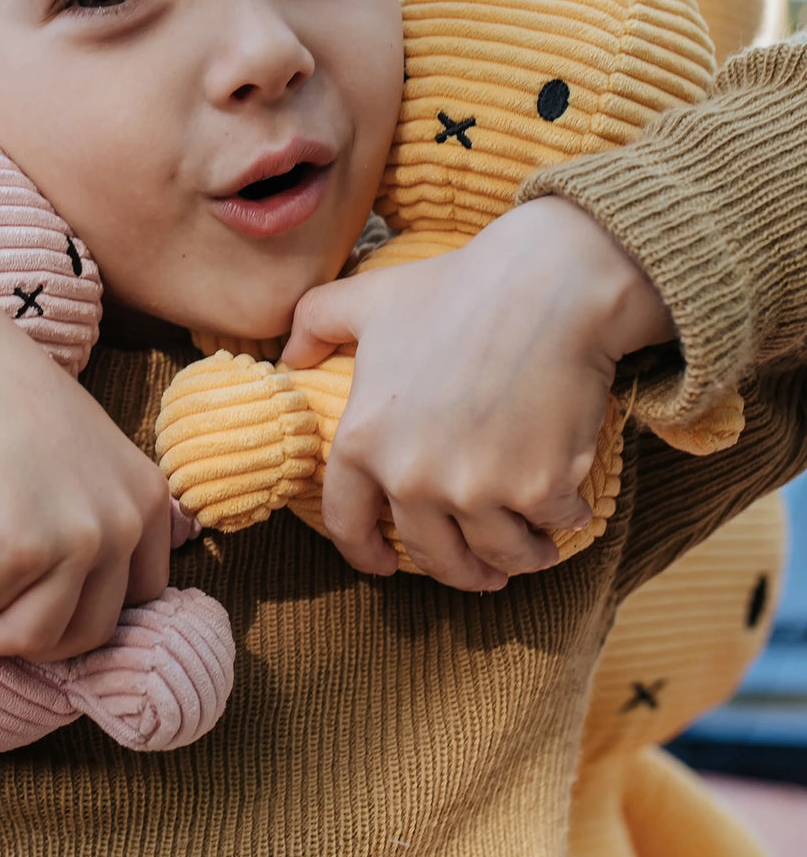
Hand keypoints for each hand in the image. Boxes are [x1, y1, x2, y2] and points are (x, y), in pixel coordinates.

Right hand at [0, 260, 171, 661]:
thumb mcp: (74, 464)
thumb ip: (90, 523)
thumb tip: (71, 619)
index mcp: (147, 499)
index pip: (140, 602)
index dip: (77, 604)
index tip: (33, 585)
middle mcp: (126, 521)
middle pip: (88, 634)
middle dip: (26, 622)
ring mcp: (78, 538)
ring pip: (33, 640)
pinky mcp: (20, 551)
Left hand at [282, 197, 675, 590]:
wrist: (547, 285)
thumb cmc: (454, 289)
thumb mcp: (366, 299)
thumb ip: (314, 324)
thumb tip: (290, 358)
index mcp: (362, 441)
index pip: (348, 523)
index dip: (364, 553)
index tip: (383, 565)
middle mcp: (410, 477)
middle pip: (432, 555)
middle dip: (457, 571)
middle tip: (478, 571)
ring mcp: (475, 489)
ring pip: (496, 557)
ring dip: (514, 560)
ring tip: (529, 551)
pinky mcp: (537, 489)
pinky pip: (550, 526)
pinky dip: (560, 522)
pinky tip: (565, 508)